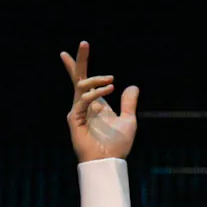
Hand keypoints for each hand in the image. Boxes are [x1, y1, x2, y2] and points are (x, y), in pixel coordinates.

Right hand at [59, 40, 138, 162]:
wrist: (109, 163)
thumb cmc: (117, 146)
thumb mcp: (129, 120)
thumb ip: (129, 103)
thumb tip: (133, 86)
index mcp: (95, 104)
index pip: (85, 80)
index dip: (82, 64)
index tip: (83, 46)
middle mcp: (84, 105)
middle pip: (78, 78)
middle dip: (80, 60)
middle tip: (84, 43)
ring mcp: (77, 112)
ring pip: (82, 87)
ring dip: (96, 80)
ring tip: (111, 81)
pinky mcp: (74, 120)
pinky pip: (82, 101)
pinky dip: (94, 94)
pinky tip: (109, 90)